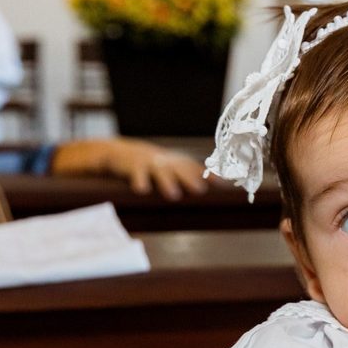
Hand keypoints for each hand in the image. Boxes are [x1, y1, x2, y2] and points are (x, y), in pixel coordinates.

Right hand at [52, 138, 208, 199]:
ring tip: (174, 195)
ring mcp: (150, 164)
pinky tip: (142, 190)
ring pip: (160, 173)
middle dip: (190, 180)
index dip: (210, 176)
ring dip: (167, 183)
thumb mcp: (175, 168)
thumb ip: (194, 176)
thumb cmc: (157, 166)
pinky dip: (140, 182)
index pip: (199, 169)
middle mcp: (167, 163)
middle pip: (181, 170)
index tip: (224, 185)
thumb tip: (223, 186)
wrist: (123, 152)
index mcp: (179, 164)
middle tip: (200, 190)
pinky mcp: (133, 167)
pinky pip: (136, 176)